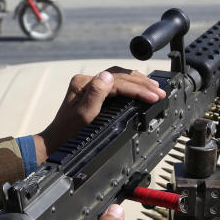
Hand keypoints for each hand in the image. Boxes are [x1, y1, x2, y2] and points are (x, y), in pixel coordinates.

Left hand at [35, 68, 164, 161]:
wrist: (59, 143)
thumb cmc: (70, 134)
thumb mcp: (83, 116)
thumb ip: (95, 94)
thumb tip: (107, 76)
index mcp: (83, 83)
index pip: (117, 82)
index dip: (137, 89)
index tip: (153, 97)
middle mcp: (86, 80)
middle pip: (120, 76)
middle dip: (142, 84)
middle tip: (160, 92)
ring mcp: (90, 84)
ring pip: (120, 76)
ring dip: (139, 82)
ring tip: (155, 88)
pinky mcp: (95, 90)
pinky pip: (117, 82)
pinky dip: (131, 84)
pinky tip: (141, 87)